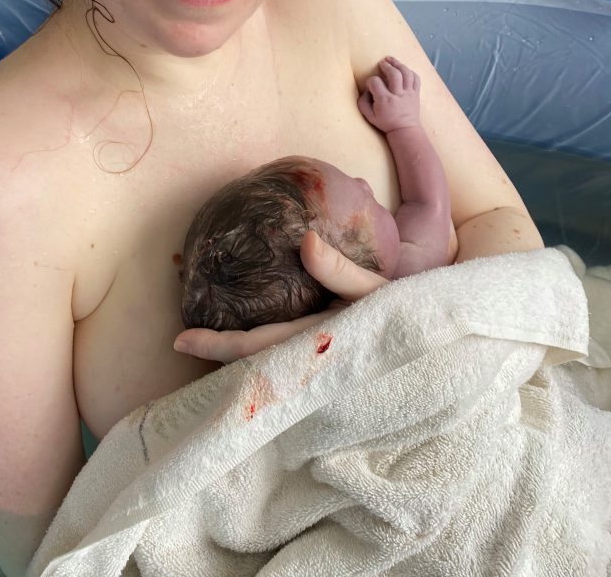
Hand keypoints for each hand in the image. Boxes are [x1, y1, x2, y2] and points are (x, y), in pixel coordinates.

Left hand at [173, 230, 388, 362]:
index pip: (254, 349)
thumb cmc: (403, 315)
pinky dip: (261, 349)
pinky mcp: (323, 364)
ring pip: (266, 364)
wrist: (431, 348)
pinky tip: (253, 334)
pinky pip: (282, 359)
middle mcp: (309, 363)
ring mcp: (315, 368)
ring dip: (239, 352)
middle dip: (219, 352)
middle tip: (184, 339)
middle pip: (252, 362)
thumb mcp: (374, 289)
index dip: (216, 345)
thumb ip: (340, 269)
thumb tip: (305, 241)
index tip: (179, 340)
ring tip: (210, 335)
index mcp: (314, 345)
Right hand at [358, 56, 420, 132]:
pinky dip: (410, 71)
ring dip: (399, 64)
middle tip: (382, 63)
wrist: (404, 130)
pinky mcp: (416, 94)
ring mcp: (409, 94)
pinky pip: (416, 78)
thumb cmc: (386, 123)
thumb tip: (366, 90)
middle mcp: (398, 95)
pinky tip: (403, 69)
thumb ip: (363, 102)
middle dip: (386, 65)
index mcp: (385, 100)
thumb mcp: (369, 116)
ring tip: (391, 60)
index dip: (370, 81)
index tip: (370, 85)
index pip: (375, 82)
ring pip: (407, 73)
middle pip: (394, 74)